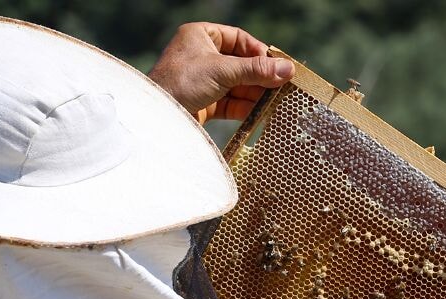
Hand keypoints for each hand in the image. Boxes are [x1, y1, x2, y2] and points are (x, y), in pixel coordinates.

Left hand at [149, 22, 294, 123]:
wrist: (157, 116)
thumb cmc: (182, 81)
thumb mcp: (223, 71)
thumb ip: (256, 70)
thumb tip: (288, 69)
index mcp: (200, 35)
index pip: (239, 39)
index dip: (259, 52)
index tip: (278, 65)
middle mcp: (201, 55)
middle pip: (240, 64)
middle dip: (260, 77)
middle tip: (281, 86)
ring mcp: (202, 80)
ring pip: (236, 85)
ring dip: (255, 94)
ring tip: (275, 102)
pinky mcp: (203, 103)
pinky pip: (229, 102)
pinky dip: (244, 107)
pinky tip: (259, 113)